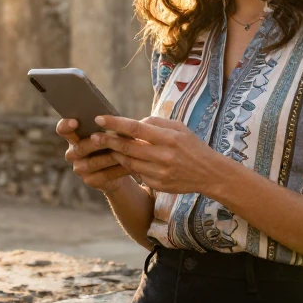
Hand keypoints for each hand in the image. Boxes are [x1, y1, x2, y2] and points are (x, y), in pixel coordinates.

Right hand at [56, 119, 134, 193]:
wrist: (120, 166)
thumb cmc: (114, 141)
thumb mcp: (111, 131)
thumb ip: (107, 125)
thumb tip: (112, 118)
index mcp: (74, 136)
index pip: (62, 129)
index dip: (66, 125)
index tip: (75, 121)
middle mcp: (73, 153)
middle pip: (80, 147)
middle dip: (96, 143)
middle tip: (108, 138)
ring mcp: (79, 168)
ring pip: (93, 162)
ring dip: (110, 156)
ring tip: (125, 151)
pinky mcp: (90, 181)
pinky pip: (104, 175)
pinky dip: (118, 169)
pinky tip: (130, 165)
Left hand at [92, 115, 226, 195]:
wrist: (209, 173)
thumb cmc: (192, 145)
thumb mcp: (179, 128)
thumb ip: (156, 123)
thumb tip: (134, 123)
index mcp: (168, 138)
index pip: (135, 129)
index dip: (115, 123)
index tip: (100, 118)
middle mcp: (163, 156)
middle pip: (127, 147)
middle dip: (107, 140)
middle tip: (93, 135)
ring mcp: (159, 172)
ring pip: (129, 162)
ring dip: (115, 153)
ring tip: (105, 146)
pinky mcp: (158, 184)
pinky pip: (137, 173)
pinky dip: (129, 165)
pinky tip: (123, 158)